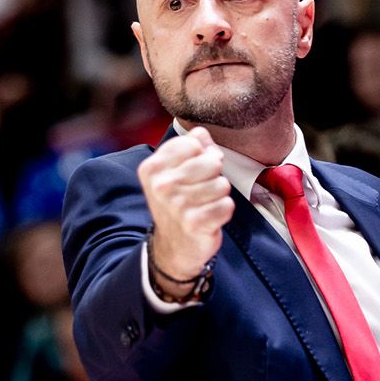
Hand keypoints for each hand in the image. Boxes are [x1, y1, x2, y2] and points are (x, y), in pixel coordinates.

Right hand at [139, 127, 232, 284]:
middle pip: (212, 162)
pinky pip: (227, 205)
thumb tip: (202, 133)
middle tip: (200, 191)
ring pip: (222, 184)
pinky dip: (223, 212)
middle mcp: (161, 185)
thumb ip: (191, 146)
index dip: (201, 155)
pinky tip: (209, 218)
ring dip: (219, 196)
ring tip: (204, 205)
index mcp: (153, 168)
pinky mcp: (195, 223)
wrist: (174, 246)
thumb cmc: (178, 204)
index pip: (193, 143)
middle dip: (213, 176)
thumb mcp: (175, 171)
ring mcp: (177, 206)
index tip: (193, 172)